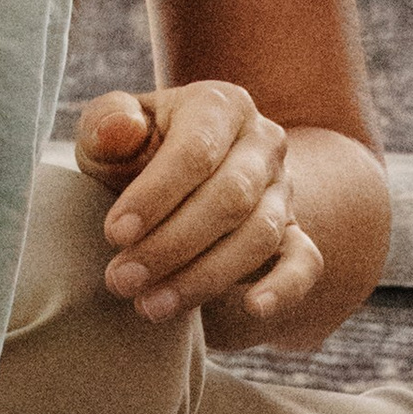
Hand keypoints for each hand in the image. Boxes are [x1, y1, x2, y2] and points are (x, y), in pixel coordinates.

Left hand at [73, 82, 323, 330]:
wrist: (176, 184)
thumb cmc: (134, 155)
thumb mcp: (110, 134)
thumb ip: (107, 125)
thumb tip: (121, 128)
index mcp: (220, 105)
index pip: (195, 150)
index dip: (155, 195)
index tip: (114, 234)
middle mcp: (262, 142)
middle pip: (230, 197)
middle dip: (171, 244)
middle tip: (121, 280)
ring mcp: (283, 190)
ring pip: (258, 235)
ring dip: (203, 277)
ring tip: (150, 305)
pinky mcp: (295, 234)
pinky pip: (305, 262)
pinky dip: (285, 287)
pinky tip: (255, 308)